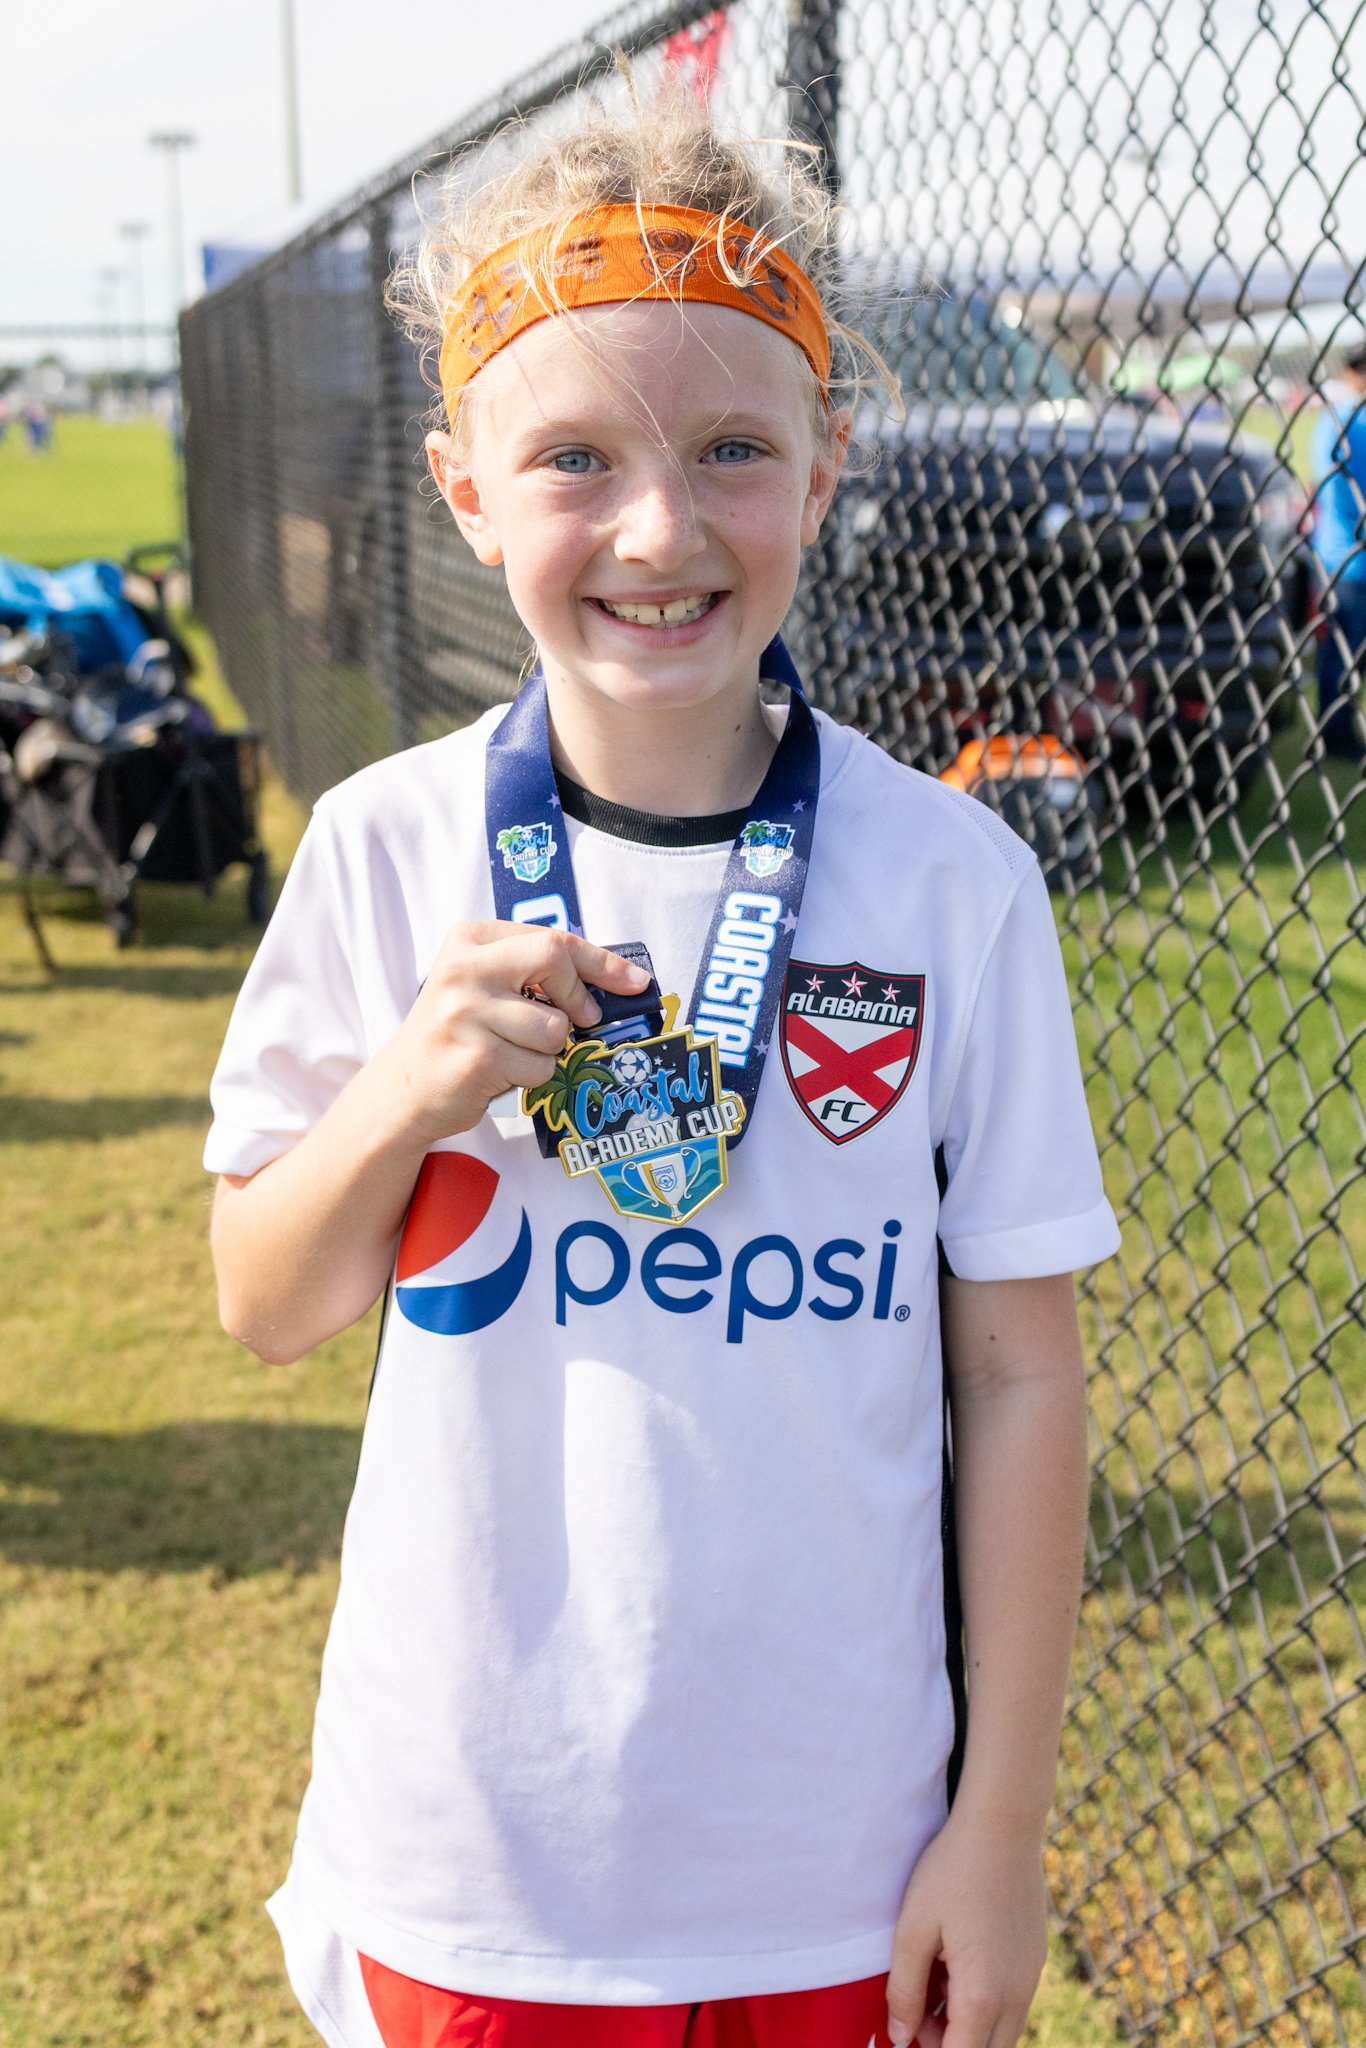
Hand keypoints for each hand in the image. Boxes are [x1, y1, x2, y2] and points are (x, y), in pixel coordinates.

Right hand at [383, 921, 649, 1144]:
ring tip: (511, 1053)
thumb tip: (614, 980)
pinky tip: (499, 1074)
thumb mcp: (484, 985)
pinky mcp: (477, 1057)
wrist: (403, 1088)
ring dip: (547, 1049)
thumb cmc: (458, 1034)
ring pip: (555, 1026)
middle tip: (584, 1018)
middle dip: (579, 994)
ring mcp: (467, 1012)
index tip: (634, 980)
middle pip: (554, 959)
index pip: (552, 938)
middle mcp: (464, 969)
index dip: (600, 961)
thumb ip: (532, 972)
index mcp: (469, 940)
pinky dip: (532, 1077)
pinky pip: (541, 1066)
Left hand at [886, 1813, 1047, 2047]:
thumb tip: (899, 2038)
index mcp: (983, 1994)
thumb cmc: (951, 1872)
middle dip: (949, 2043)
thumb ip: (904, 1991)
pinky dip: (984, 2002)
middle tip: (916, 2011)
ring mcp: (1031, 1978)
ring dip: (967, 2025)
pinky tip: (956, 1962)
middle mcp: (1016, 1995)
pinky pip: (1012, 2003)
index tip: (906, 2031)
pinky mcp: (1035, 1960)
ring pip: (1002, 2032)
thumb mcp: (913, 1928)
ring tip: (934, 1980)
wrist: (1002, 1825)